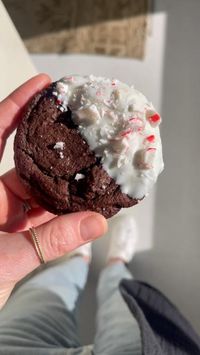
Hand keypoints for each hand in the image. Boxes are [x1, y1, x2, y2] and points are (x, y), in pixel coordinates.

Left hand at [0, 74, 106, 308]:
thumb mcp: (6, 259)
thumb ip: (52, 241)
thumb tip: (96, 223)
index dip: (17, 106)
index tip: (42, 85)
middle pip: (26, 163)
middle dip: (54, 149)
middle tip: (78, 130)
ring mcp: (3, 215)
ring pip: (39, 193)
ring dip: (64, 188)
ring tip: (91, 173)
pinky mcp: (14, 233)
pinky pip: (42, 217)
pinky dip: (61, 214)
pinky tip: (82, 209)